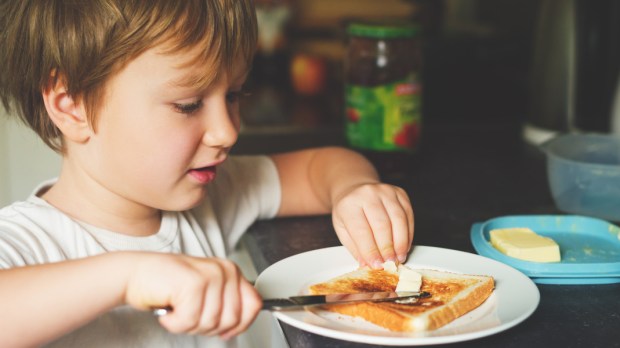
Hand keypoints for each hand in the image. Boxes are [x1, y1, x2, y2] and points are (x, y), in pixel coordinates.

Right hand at [124, 253, 260, 338]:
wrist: (135, 273)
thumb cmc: (167, 284)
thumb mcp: (206, 292)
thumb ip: (226, 304)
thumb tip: (240, 325)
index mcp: (231, 271)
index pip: (254, 305)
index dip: (240, 325)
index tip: (224, 330)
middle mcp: (224, 270)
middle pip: (231, 319)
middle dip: (207, 326)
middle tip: (188, 315)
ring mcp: (210, 275)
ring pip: (210, 323)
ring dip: (188, 324)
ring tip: (177, 309)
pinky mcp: (193, 284)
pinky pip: (190, 321)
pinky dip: (174, 323)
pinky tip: (168, 309)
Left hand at [331, 183, 413, 268]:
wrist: (354, 191)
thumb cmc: (348, 212)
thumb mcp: (343, 230)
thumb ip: (355, 248)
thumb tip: (367, 265)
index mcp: (349, 204)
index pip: (362, 231)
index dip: (371, 251)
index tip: (377, 265)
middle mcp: (368, 194)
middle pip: (382, 225)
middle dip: (387, 248)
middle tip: (390, 263)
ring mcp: (386, 191)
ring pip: (398, 220)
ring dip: (401, 243)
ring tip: (399, 257)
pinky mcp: (400, 193)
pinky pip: (408, 215)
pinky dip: (408, 234)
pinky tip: (404, 246)